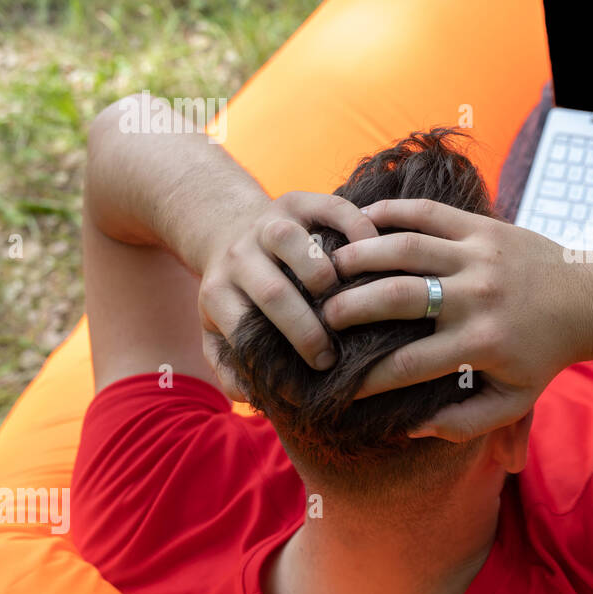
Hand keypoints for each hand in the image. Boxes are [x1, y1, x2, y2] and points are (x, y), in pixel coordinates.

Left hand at [198, 191, 378, 399]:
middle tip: (335, 353)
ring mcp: (267, 223)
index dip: (283, 356)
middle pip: (273, 292)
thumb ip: (230, 365)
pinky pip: (329, 208)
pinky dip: (356, 227)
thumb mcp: (219, 329)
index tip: (316, 372)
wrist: (228, 229)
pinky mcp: (296, 200)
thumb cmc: (238, 293)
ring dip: (324, 274)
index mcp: (218, 292)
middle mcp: (238, 255)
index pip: (246, 330)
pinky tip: (374, 251)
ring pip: (291, 242)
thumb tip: (253, 393)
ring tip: (351, 298)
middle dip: (309, 328)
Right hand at [322, 199, 592, 441]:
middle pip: (396, 298)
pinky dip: (388, 213)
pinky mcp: (482, 227)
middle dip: (348, 308)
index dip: (366, 378)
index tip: (336, 385)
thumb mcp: (513, 401)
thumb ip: (465, 424)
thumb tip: (411, 428)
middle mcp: (477, 297)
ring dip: (358, 256)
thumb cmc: (544, 356)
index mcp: (481, 344)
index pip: (408, 364)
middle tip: (319, 318)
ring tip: (327, 270)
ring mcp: (478, 256)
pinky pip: (427, 213)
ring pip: (405, 247)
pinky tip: (357, 222)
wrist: (588, 300)